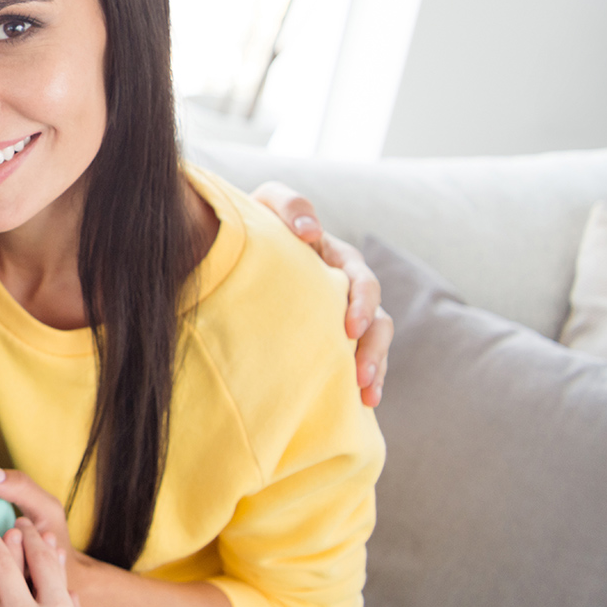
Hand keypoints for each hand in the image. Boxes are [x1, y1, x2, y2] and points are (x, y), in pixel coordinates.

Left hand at [251, 181, 392, 406]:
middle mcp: (345, 286)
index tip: (349, 328)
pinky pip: (358, 358)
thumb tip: (311, 232)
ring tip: (366, 394)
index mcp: (335, 256)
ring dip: (375, 366)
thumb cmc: (253, 222)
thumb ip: (290, 206)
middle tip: (359, 372)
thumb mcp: (267, 203)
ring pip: (374, 341)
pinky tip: (363, 403)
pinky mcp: (331, 336)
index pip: (360, 277)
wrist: (229, 247)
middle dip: (372, 346)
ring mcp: (340, 313)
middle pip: (376, 318)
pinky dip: (367, 378)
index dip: (361, 302)